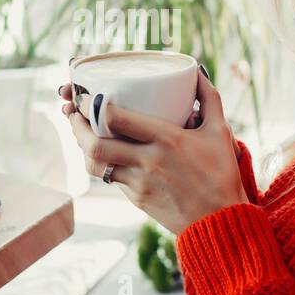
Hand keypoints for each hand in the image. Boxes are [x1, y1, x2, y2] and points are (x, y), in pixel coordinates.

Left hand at [58, 71, 248, 234]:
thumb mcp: (220, 132)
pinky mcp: (136, 198)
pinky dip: (103, 163)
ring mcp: (139, 183)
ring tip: (80, 132)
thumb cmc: (222, 174)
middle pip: (95, 145)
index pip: (117, 119)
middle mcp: (148, 161)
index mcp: (166, 139)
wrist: (221, 221)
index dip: (93, 106)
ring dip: (82, 147)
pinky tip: (103, 152)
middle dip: (76, 127)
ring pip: (96, 165)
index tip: (86, 96)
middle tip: (72, 112)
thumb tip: (197, 73)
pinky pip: (111, 178)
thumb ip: (208, 99)